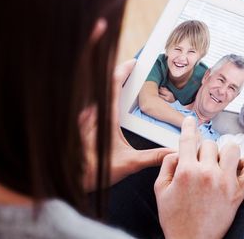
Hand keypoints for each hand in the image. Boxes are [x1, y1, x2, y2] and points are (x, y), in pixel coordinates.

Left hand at [82, 59, 173, 190]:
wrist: (70, 180)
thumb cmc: (96, 170)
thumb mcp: (130, 163)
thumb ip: (153, 157)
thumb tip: (173, 152)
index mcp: (107, 117)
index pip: (114, 85)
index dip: (124, 70)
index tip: (133, 63)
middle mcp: (93, 113)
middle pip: (104, 85)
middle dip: (117, 76)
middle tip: (131, 72)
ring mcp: (83, 118)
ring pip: (96, 95)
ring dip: (108, 89)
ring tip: (122, 87)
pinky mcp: (78, 125)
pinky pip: (90, 105)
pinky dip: (100, 100)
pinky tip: (107, 107)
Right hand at [154, 117, 243, 238]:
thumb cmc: (176, 219)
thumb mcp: (160, 190)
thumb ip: (167, 166)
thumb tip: (177, 152)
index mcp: (186, 171)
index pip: (189, 139)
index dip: (188, 126)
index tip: (190, 120)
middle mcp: (207, 173)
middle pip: (210, 144)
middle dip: (204, 150)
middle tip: (201, 161)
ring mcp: (225, 182)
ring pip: (231, 149)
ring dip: (224, 153)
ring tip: (219, 162)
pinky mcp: (238, 193)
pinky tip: (238, 167)